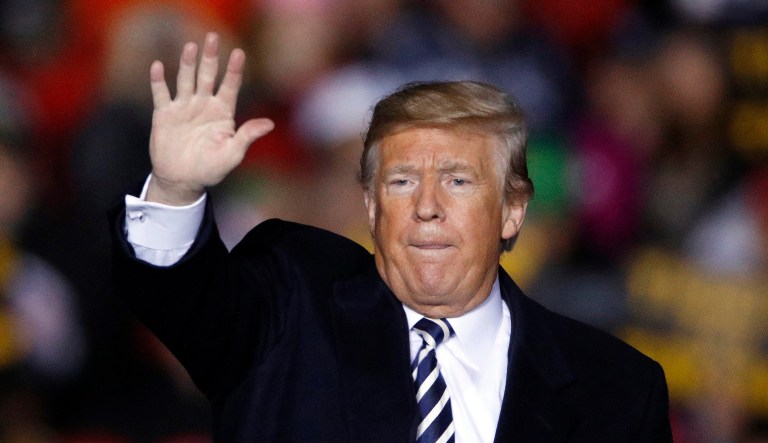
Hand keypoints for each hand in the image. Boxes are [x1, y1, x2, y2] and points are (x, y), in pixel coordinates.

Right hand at [146, 32, 273, 204]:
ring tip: (190, 46)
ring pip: (186, 79)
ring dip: (187, 63)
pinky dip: (158, 81)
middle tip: (213, 37)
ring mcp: (184, 107)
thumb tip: (270, 124)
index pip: (230, 86)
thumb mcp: (232, 154)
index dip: (235, 70)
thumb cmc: (211, 169)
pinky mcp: (164, 114)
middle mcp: (204, 105)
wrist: (182, 180)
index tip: (239, 53)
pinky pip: (161, 94)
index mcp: (223, 113)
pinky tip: (158, 66)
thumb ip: (247, 136)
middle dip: (211, 57)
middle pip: (208, 76)